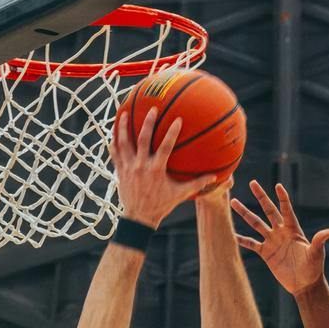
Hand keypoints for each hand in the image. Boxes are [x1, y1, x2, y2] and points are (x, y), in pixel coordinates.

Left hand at [113, 108, 220, 229]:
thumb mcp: (180, 194)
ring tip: (125, 112)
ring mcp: (129, 167)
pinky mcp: (120, 170)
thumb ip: (196, 184)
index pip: (166, 147)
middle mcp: (141, 166)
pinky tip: (114, 130)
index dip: (172, 132)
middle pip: (143, 139)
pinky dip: (114, 141)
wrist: (139, 218)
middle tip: (152, 109)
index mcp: (156, 170)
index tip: (178, 119)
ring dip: (124, 127)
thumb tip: (214, 177)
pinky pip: (115, 152)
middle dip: (148, 122)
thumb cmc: (161, 205)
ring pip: (124, 142)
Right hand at [232, 181, 328, 294]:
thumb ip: (319, 241)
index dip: (283, 198)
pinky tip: (231, 233)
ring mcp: (272, 241)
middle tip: (252, 182)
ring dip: (245, 213)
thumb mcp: (316, 253)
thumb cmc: (313, 267)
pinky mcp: (266, 253)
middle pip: (268, 210)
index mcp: (293, 229)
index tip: (278, 185)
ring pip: (256, 223)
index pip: (286, 209)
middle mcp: (281, 231)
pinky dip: (241, 239)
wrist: (304, 284)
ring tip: (234, 202)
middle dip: (260, 196)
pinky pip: (251, 243)